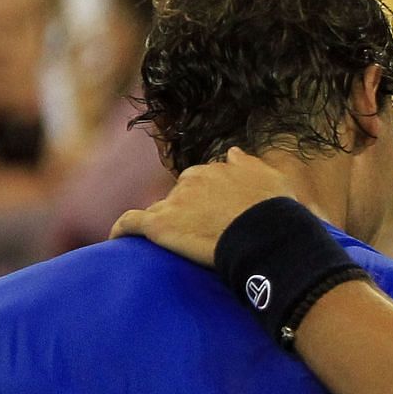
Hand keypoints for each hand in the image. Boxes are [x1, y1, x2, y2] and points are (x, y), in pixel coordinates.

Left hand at [110, 148, 300, 266]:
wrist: (266, 234)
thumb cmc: (276, 211)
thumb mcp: (272, 179)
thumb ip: (250, 164)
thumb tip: (234, 151)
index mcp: (217, 169)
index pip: (204, 180)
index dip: (208, 198)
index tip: (215, 215)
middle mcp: (193, 179)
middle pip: (181, 193)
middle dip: (186, 208)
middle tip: (199, 233)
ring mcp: (175, 201)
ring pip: (161, 208)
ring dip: (164, 221)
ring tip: (168, 242)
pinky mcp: (160, 224)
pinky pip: (131, 223)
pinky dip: (122, 228)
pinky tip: (116, 238)